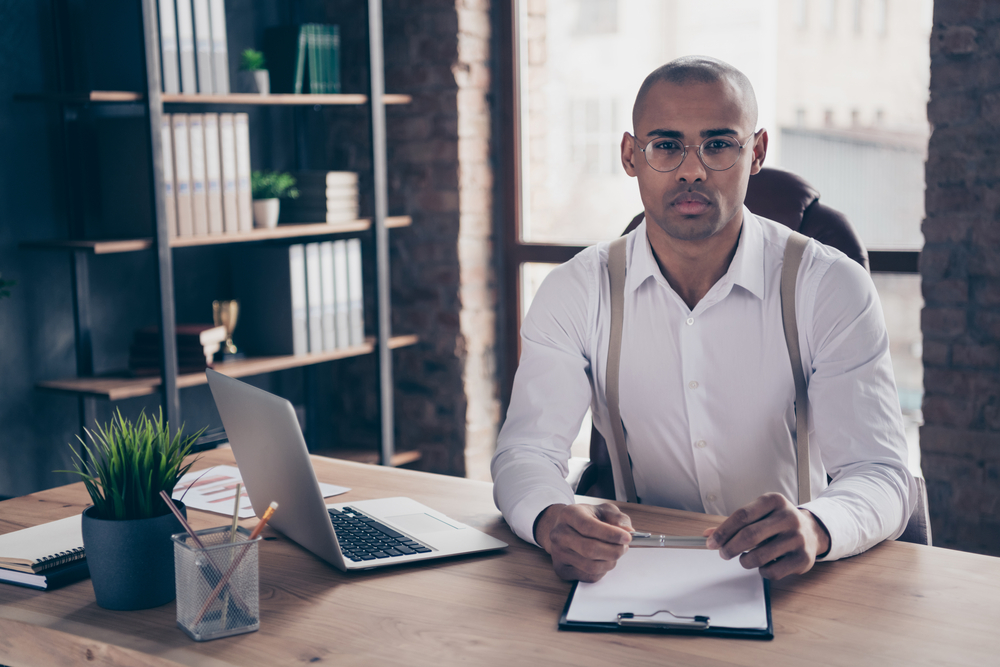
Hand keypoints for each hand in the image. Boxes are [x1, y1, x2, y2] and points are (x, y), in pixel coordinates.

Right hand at [534, 503, 632, 581]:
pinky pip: (588, 576)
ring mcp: (558, 553)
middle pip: (590, 549)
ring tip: (615, 554)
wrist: (566, 528)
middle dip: (614, 551)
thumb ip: (617, 518)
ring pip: (591, 566)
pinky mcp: (561, 569)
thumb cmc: (586, 518)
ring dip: (610, 562)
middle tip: (624, 547)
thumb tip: (627, 531)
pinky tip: (603, 561)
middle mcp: (559, 534)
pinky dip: (602, 571)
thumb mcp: (603, 510)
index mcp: (568, 515)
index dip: (610, 534)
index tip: (627, 537)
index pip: (589, 526)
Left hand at [703, 492, 830, 579]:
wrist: (812, 531)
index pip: (742, 515)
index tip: (711, 542)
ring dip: (744, 561)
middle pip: (749, 535)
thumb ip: (733, 523)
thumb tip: (708, 534)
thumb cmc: (777, 523)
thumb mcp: (758, 515)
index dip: (723, 531)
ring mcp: (797, 538)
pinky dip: (761, 571)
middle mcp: (788, 517)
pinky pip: (771, 571)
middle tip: (723, 554)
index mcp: (774, 501)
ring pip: (759, 556)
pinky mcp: (803, 558)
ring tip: (744, 559)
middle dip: (729, 548)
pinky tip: (763, 564)